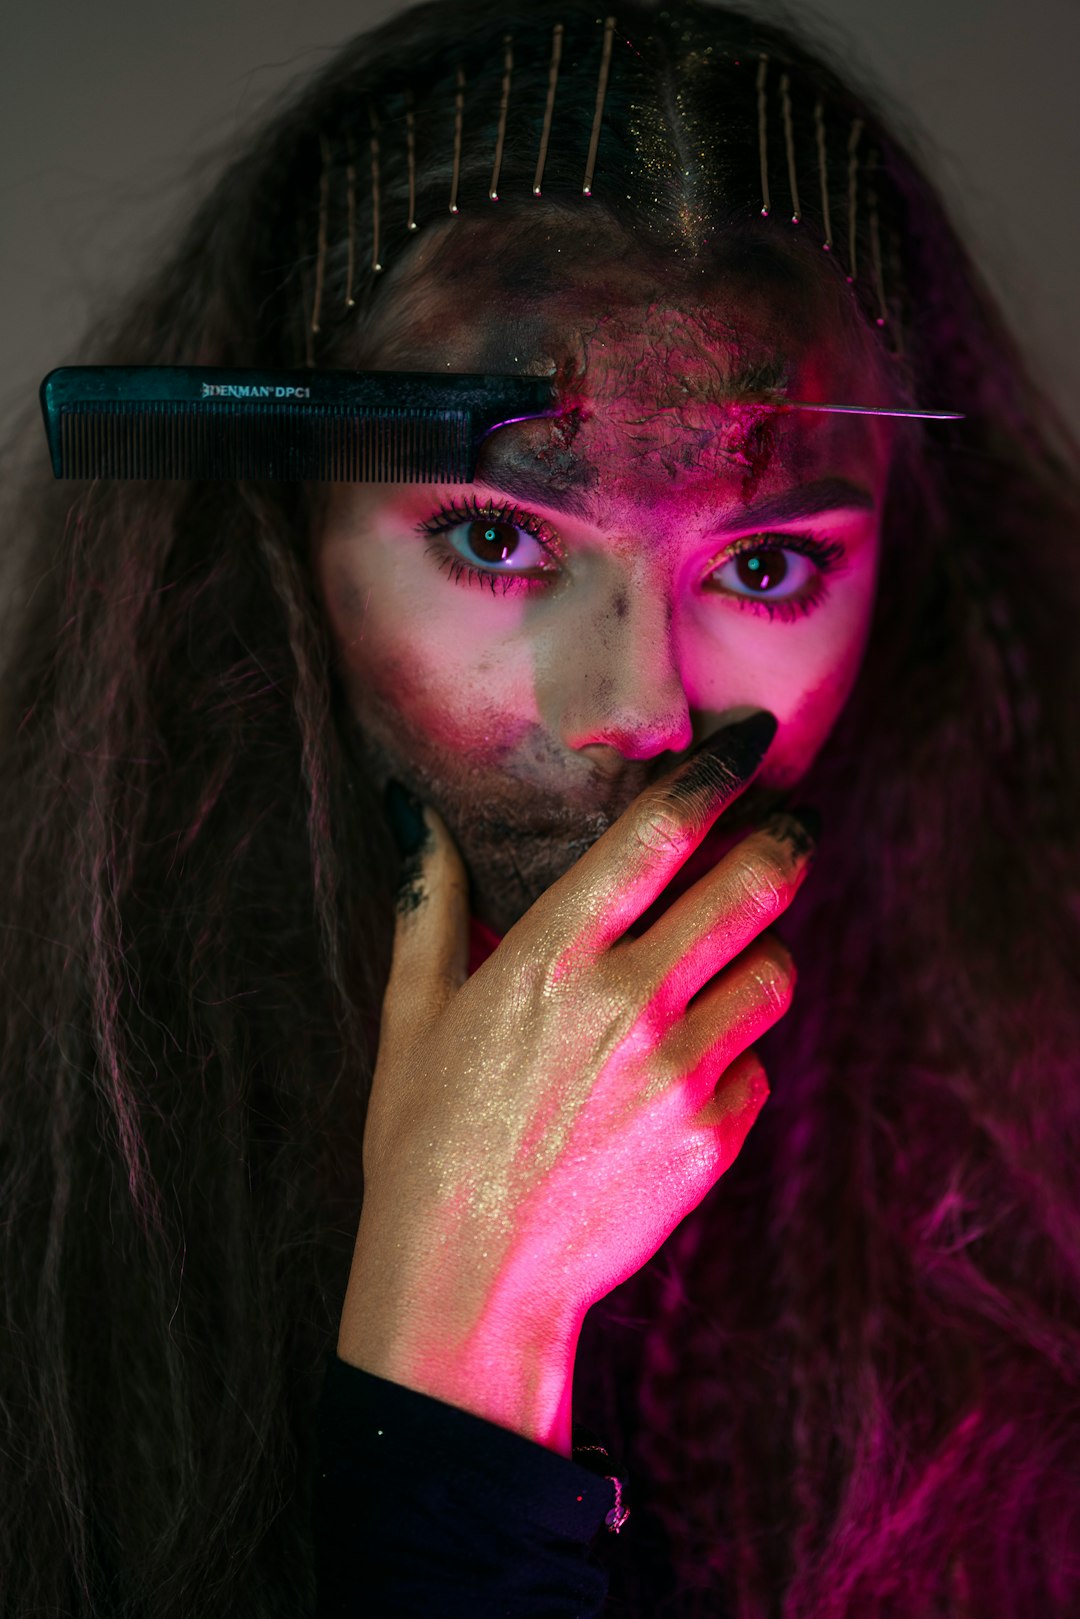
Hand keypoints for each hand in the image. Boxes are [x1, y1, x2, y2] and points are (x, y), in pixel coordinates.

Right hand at [338, 711, 816, 1445]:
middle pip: (750, 889)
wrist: (469, 1285)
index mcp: (552, 956)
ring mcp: (680, 1072)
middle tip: (797, 826)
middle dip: (786, 842)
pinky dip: (740, 1051)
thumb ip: (428, 907)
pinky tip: (696, 1062)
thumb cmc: (423, 1145)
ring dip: (765, 948)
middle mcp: (629, 1000)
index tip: (747, 745)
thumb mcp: (410, 1017)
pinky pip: (758, 1068)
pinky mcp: (711, 1138)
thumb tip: (414, 816)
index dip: (715, 776)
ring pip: (773, 974)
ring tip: (740, 951)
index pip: (657, 835)